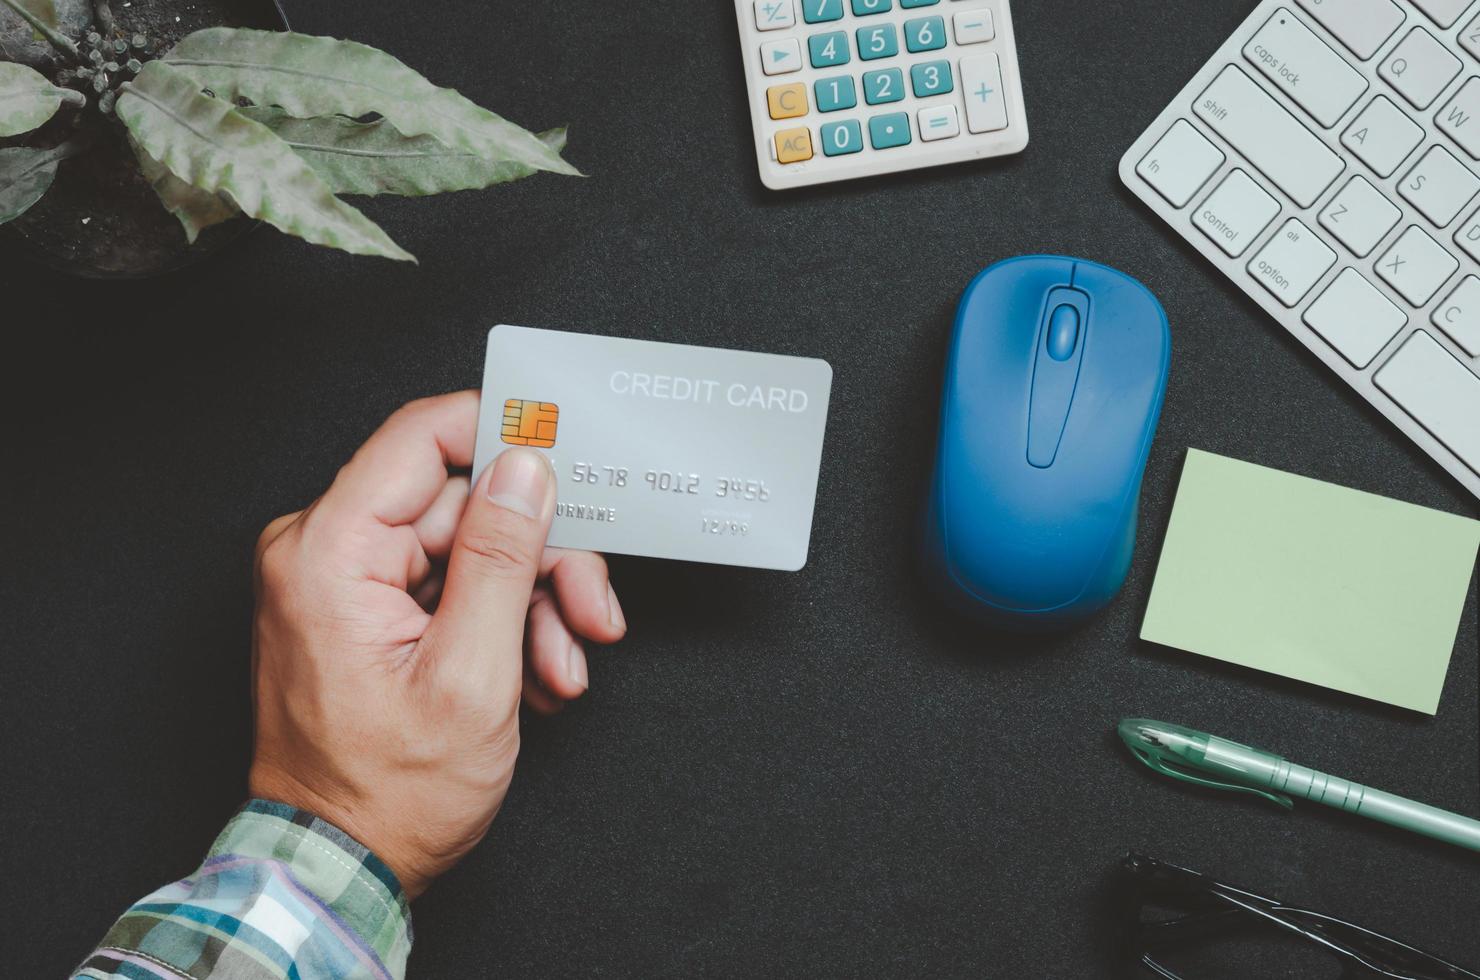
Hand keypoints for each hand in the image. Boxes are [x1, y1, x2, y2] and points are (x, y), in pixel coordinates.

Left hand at [247, 391, 625, 897]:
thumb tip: (525, 471)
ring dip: (530, 603)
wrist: (341, 866)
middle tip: (589, 611)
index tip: (565, 455)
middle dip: (539, 559)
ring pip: (468, 546)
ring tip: (559, 666)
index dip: (503, 436)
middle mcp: (323, 552)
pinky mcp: (363, 608)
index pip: (421, 438)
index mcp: (330, 553)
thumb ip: (502, 559)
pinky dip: (501, 623)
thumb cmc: (386, 796)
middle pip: (461, 502)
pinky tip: (530, 674)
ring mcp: (342, 581)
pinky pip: (450, 583)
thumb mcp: (471, 676)